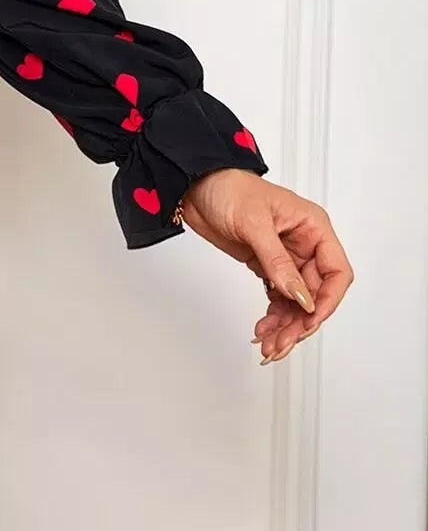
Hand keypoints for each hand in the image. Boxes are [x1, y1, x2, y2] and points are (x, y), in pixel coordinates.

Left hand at [176, 167, 353, 362]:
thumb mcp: (254, 223)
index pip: (336, 272)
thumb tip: (300, 296)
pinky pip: (279, 298)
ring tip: (269, 345)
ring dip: (286, 325)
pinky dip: (273, 317)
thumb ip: (277, 261)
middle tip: (282, 343)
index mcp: (313, 227)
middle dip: (301, 321)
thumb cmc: (228, 188)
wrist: (195, 185)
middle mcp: (304, 244)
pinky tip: (263, 330)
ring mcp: (286, 257)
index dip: (326, 300)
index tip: (308, 319)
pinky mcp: (266, 265)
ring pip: (297, 301)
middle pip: (315, 294)